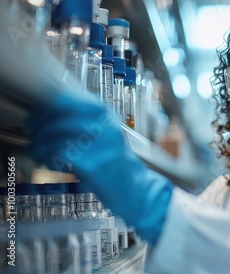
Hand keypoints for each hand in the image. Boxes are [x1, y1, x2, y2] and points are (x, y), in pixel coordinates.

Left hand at [25, 92, 172, 244]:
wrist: (136, 190)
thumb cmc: (117, 165)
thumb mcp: (106, 137)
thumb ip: (85, 124)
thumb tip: (51, 114)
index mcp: (108, 118)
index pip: (74, 100)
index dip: (51, 106)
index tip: (39, 113)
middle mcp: (106, 128)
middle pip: (62, 116)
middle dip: (41, 123)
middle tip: (33, 132)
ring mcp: (100, 146)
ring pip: (58, 135)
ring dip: (41, 143)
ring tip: (38, 151)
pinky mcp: (93, 165)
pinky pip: (60, 154)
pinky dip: (48, 157)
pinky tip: (49, 162)